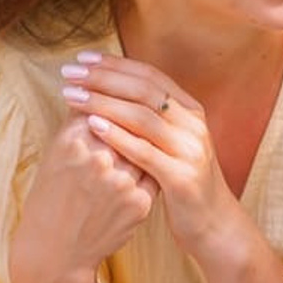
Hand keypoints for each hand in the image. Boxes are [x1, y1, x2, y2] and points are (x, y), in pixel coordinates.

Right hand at [10, 114, 157, 282]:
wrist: (55, 252)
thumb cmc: (52, 196)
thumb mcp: (56, 152)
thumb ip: (79, 118)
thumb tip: (99, 81)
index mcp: (73, 140)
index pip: (103, 104)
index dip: (106, 102)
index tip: (103, 104)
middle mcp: (99, 158)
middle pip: (128, 122)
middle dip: (127, 120)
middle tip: (120, 128)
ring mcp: (123, 181)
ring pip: (145, 146)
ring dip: (140, 145)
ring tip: (123, 157)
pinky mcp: (140, 201)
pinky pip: (153, 172)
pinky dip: (146, 171)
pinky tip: (130, 180)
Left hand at [59, 53, 239, 265]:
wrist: (213, 224)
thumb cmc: (181, 181)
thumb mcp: (172, 144)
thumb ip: (150, 119)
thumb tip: (110, 90)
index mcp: (191, 112)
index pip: (151, 76)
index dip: (116, 64)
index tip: (82, 59)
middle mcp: (194, 126)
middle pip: (145, 90)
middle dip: (104, 78)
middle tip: (70, 72)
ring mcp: (191, 151)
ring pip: (143, 116)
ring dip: (103, 102)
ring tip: (72, 94)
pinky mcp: (182, 178)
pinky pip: (145, 152)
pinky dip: (117, 136)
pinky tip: (92, 125)